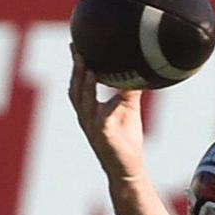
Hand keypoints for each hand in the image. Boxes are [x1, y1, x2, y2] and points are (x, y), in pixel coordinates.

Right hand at [68, 50, 146, 183]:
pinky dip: (108, 108)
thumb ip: (128, 88)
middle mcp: (87, 118)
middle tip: (77, 50)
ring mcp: (93, 128)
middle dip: (76, 71)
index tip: (75, 44)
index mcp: (89, 110)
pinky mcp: (104, 138)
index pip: (79, 83)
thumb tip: (139, 65)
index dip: (76, 65)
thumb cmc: (126, 140)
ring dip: (85, 86)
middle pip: (76, 90)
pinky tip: (114, 98)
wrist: (128, 169)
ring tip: (88, 68)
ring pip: (84, 104)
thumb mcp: (127, 108)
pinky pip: (103, 121)